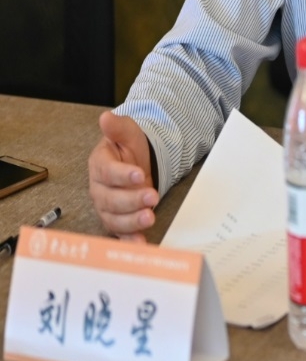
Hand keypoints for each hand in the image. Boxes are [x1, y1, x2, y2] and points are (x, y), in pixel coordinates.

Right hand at [88, 111, 159, 240]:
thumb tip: (106, 117)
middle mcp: (100, 189)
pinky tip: (141, 243)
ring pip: (115, 218)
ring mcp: (107, 207)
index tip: (138, 174)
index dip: (122, 175)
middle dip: (131, 199)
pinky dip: (130, 240)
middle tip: (151, 196)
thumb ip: (118, 127)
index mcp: (100, 165)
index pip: (107, 171)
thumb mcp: (128, 132)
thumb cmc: (129, 148)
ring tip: (150, 217)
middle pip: (110, 199)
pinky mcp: (118, 220)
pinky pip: (121, 233)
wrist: (136, 162)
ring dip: (132, 220)